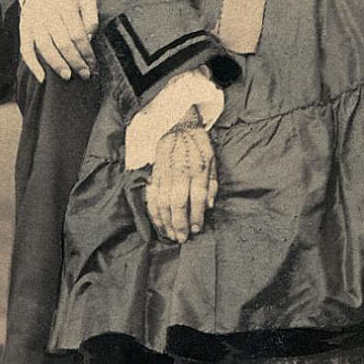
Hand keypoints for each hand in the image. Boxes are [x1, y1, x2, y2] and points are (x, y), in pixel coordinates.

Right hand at [19, 0, 98, 81]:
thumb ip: (91, 17)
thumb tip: (88, 39)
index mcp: (65, 4)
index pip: (77, 34)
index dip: (86, 52)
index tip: (92, 64)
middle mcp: (47, 12)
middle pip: (62, 42)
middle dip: (75, 61)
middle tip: (84, 75)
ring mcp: (34, 21)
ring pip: (44, 47)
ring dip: (56, 64)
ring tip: (67, 76)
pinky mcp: (24, 28)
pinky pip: (26, 49)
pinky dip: (32, 65)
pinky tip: (42, 78)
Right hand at [146, 119, 217, 242]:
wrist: (177, 125)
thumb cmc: (198, 145)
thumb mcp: (212, 160)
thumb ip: (212, 184)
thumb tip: (209, 206)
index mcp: (197, 169)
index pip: (197, 197)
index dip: (197, 215)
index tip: (197, 230)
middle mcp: (180, 172)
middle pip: (178, 202)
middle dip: (180, 223)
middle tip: (183, 238)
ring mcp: (165, 173)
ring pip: (163, 202)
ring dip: (166, 222)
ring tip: (171, 235)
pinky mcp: (155, 174)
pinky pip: (151, 196)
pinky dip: (153, 212)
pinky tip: (158, 223)